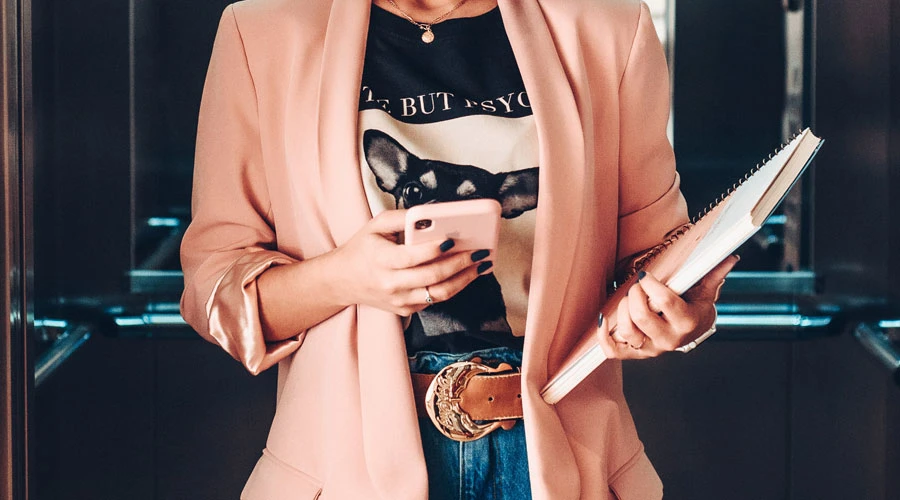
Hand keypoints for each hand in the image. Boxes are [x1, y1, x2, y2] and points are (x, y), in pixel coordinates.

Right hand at [330, 209, 492, 315]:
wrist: (342, 281)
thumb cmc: (362, 249)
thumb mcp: (375, 225)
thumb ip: (402, 218)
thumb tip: (431, 213)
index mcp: (381, 260)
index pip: (413, 257)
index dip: (435, 249)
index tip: (454, 238)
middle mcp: (390, 284)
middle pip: (432, 277)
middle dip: (460, 263)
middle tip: (479, 251)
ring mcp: (399, 300)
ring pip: (439, 293)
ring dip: (465, 279)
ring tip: (481, 265)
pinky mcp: (406, 310)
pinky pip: (435, 300)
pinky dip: (454, 287)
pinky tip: (468, 274)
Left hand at [597, 254, 739, 358]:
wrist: (691, 332)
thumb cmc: (695, 307)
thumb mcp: (705, 291)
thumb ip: (714, 274)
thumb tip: (730, 257)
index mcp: (687, 322)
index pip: (665, 303)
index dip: (651, 286)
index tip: (645, 275)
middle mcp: (669, 339)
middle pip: (642, 318)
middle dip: (634, 296)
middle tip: (635, 285)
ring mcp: (651, 349)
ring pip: (627, 332)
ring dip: (621, 310)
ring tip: (626, 298)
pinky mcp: (636, 354)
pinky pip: (613, 351)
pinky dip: (603, 336)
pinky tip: (604, 318)